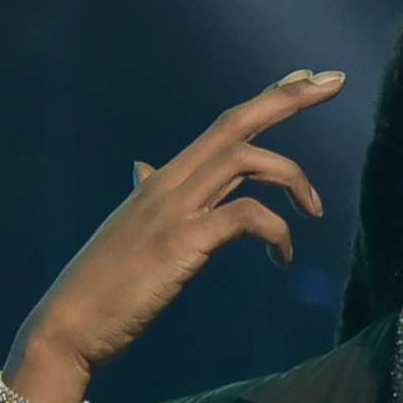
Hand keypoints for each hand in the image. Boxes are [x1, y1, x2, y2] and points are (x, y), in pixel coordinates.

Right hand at [16, 68, 345, 376]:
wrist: (67, 325)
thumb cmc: (102, 287)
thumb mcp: (129, 231)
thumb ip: (147, 197)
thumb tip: (141, 171)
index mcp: (163, 181)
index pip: (223, 125)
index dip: (266, 98)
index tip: (304, 76)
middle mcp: (169, 183)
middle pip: (237, 123)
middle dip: (288, 98)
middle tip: (334, 81)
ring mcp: (174, 209)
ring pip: (245, 158)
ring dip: (293, 178)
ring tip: (315, 212)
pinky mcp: (183, 241)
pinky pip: (247, 216)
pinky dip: (277, 232)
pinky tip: (282, 260)